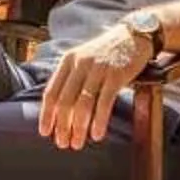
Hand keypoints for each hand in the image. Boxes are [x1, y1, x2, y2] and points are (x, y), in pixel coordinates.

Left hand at [36, 30, 141, 151]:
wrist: (134, 36)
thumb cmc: (107, 53)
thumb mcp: (83, 60)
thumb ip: (71, 79)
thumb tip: (59, 111)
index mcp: (68, 61)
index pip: (51, 92)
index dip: (46, 115)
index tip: (45, 132)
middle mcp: (80, 64)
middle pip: (65, 101)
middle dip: (62, 126)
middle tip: (63, 144)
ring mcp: (98, 69)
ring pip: (83, 104)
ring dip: (79, 128)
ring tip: (78, 143)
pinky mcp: (116, 75)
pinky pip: (104, 102)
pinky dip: (99, 121)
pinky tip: (97, 134)